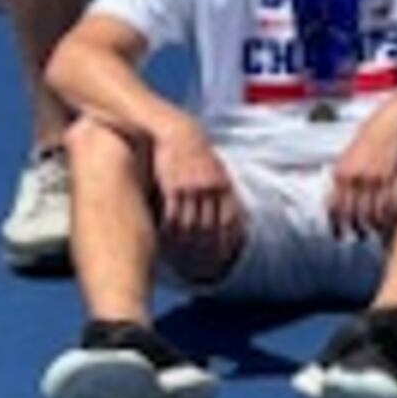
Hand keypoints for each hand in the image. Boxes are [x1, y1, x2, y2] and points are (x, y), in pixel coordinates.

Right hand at [147, 119, 237, 251]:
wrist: (176, 131)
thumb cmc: (196, 153)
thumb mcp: (215, 169)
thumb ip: (221, 190)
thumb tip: (229, 213)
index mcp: (224, 185)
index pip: (229, 220)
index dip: (227, 241)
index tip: (224, 258)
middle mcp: (210, 188)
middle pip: (210, 227)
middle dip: (206, 248)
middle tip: (202, 266)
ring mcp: (191, 188)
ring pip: (191, 224)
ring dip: (187, 244)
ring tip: (183, 259)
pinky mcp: (173, 186)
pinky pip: (173, 215)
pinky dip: (170, 230)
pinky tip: (166, 241)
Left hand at [325, 102, 396, 234]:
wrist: (390, 122)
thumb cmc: (370, 139)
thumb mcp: (350, 156)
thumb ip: (343, 176)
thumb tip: (336, 197)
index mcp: (340, 174)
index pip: (334, 207)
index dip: (336, 225)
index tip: (338, 235)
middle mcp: (352, 178)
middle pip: (350, 214)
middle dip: (354, 228)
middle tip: (358, 236)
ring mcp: (370, 179)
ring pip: (367, 213)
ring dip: (370, 225)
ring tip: (372, 230)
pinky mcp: (388, 178)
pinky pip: (383, 206)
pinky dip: (384, 217)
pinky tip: (385, 221)